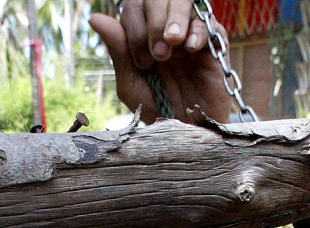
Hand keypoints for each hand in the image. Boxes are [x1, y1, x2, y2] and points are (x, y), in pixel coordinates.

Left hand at [90, 0, 231, 124]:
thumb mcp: (131, 83)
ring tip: (173, 44)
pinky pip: (208, 22)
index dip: (135, 27)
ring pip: (183, 1)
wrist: (186, 132)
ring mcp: (189, 34)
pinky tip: (190, 48)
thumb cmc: (157, 109)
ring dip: (174, 19)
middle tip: (159, 55)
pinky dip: (198, 30)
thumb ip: (118, 50)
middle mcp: (165, 29)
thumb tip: (96, 18)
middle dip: (154, 22)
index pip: (135, 6)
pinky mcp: (213, 44)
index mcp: (143, 34)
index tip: (142, 63)